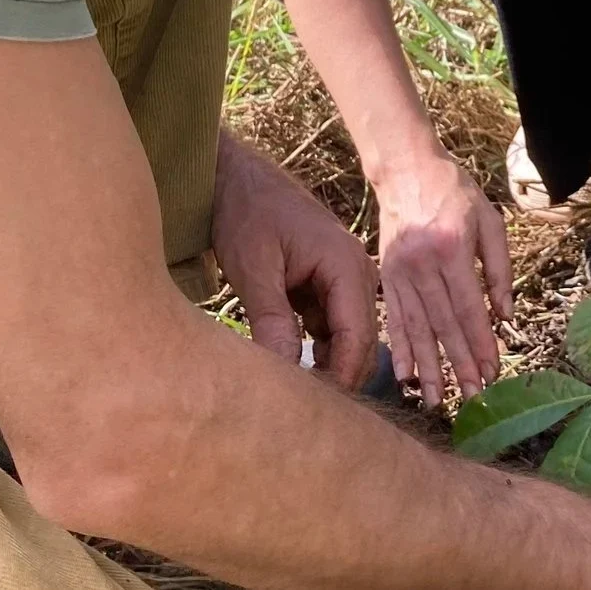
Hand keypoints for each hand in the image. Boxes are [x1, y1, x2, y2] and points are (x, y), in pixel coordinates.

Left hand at [209, 129, 379, 389]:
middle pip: (358, 343)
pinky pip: (328, 327)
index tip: (310, 412)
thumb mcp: (253, 267)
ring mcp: (341, 278)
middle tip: (297, 414)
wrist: (232, 176)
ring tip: (289, 395)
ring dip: (322, 364)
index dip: (338, 379)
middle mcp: (355, 273)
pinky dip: (311, 347)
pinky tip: (284, 362)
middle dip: (334, 378)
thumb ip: (272, 320)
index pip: (357, 338)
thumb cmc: (244, 212)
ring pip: (344, 339)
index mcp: (346, 265)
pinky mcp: (323, 284)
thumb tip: (285, 378)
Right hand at [375, 151, 513, 408]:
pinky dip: (399, 348)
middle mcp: (422, 264)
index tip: (492, 371)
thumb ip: (500, 269)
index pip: (469, 306)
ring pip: (416, 327)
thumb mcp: (490, 221)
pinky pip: (393, 318)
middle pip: (443, 323)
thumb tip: (507, 316)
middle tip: (473, 396)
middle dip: (459, 363)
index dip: (481, 342)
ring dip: (429, 367)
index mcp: (452, 248)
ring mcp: (398, 272)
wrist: (405, 170)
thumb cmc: (455, 193)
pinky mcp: (384, 276)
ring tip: (439, 399)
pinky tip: (405, 375)